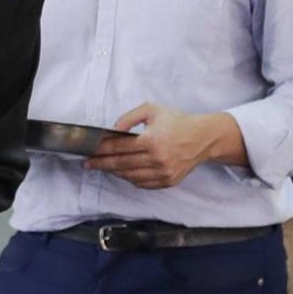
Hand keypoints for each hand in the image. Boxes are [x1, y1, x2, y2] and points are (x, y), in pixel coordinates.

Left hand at [84, 103, 244, 188]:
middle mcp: (157, 159)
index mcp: (152, 140)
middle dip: (101, 164)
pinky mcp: (168, 181)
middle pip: (121, 164)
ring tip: (103, 167)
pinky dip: (130, 178)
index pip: (119, 147)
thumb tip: (113, 130)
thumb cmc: (177, 121)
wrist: (204, 137)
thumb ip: (129, 117)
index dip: (101, 150)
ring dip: (114, 172)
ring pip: (130, 176)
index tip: (89, 151)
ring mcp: (163, 173)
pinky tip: (122, 172)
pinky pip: (142, 183)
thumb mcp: (152, 110)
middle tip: (88, 164)